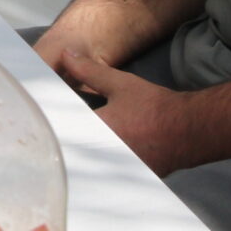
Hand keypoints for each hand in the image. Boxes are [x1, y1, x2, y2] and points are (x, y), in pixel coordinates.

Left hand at [56, 52, 203, 175]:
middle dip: (63, 143)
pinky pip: (105, 170)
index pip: (64, 131)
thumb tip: (66, 56)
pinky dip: (99, 162)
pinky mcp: (129, 175)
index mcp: (99, 132)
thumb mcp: (121, 84)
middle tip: (48, 136)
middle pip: (74, 151)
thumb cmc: (155, 106)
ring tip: (68, 146)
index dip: (49, 127)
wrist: (191, 129)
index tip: (39, 122)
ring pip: (90, 163)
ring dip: (81, 154)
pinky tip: (96, 154)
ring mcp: (118, 168)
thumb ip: (90, 72)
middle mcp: (106, 154)